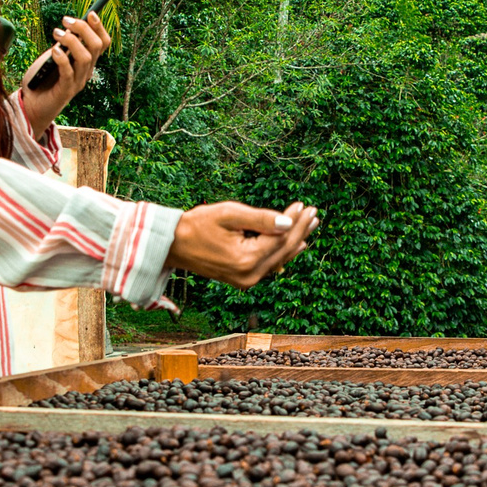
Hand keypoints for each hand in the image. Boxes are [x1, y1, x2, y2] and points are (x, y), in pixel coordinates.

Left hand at [17, 10, 108, 131]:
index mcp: (86, 62)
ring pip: (85, 57)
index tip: (90, 13)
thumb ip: (63, 44)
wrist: (31, 105)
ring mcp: (77, 82)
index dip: (99, 27)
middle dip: (83, 28)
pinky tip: (53, 51)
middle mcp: (86, 71)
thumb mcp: (53, 55)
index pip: (102, 43)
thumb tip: (68, 26)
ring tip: (55, 33)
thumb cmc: (42, 78)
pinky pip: (68, 73)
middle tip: (65, 20)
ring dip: (71, 40)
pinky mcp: (66, 91)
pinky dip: (62, 59)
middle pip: (96, 46)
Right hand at [167, 202, 319, 288]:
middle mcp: (249, 275)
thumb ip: (260, 219)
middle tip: (314, 214)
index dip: (295, 222)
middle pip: (284, 251)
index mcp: (246, 260)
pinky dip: (282, 253)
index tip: (304, 206)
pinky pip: (269, 266)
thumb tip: (288, 222)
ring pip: (279, 259)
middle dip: (299, 231)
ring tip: (310, 225)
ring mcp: (246, 281)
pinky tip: (295, 244)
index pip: (280, 239)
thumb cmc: (197, 225)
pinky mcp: (243, 280)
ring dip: (295, 241)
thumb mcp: (229, 214)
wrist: (173, 245)